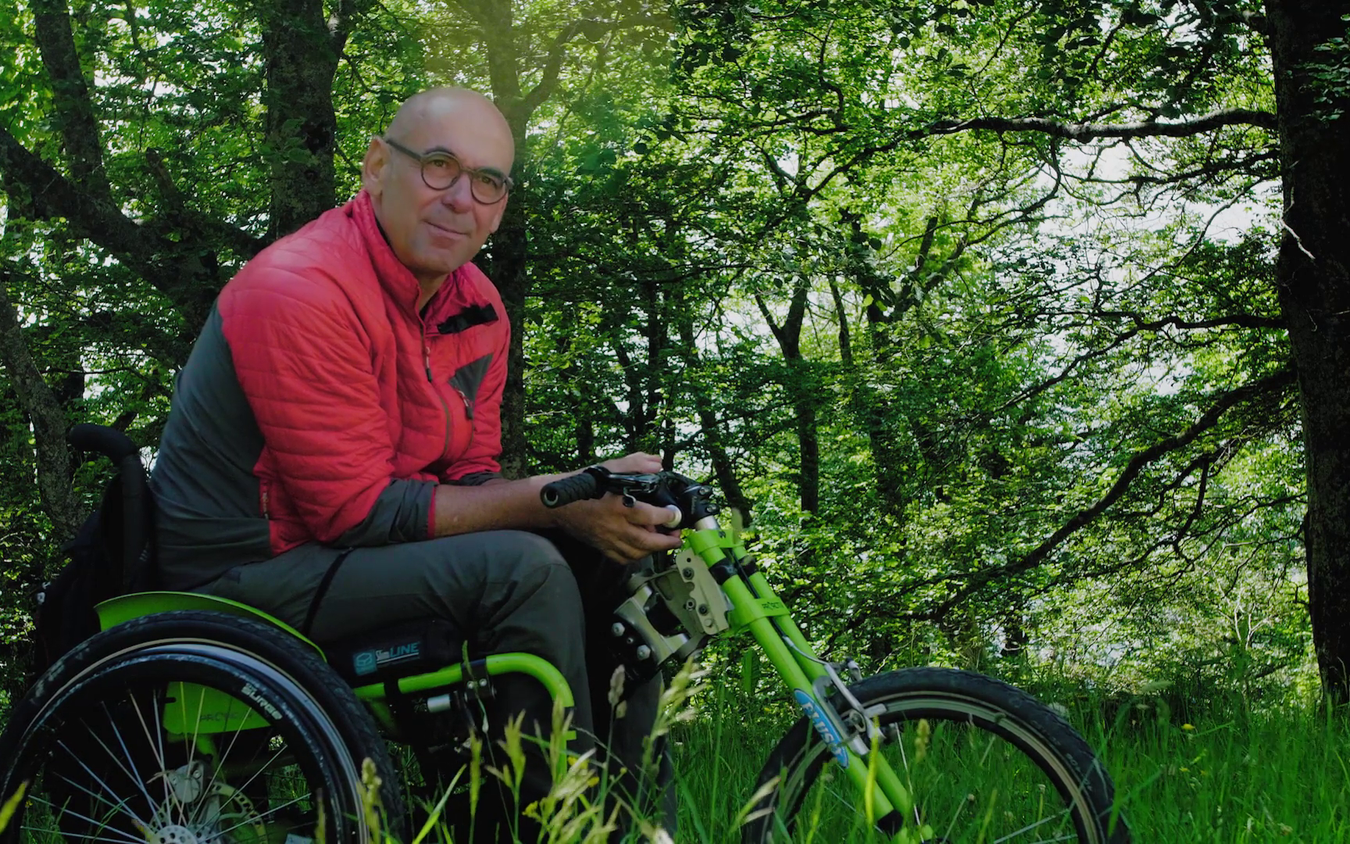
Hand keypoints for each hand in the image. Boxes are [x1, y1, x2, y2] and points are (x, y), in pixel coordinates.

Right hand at [553, 452, 681, 561]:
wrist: (557, 504)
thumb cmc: (583, 485)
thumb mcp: (610, 467)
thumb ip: (635, 464)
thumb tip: (656, 463)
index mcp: (617, 505)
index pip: (649, 515)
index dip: (667, 516)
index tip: (675, 514)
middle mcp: (613, 526)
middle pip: (645, 541)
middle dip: (665, 542)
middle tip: (677, 537)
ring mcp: (606, 539)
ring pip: (635, 553)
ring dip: (652, 550)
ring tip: (664, 542)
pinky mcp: (601, 547)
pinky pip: (622, 558)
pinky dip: (636, 556)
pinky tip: (642, 548)